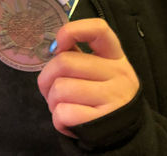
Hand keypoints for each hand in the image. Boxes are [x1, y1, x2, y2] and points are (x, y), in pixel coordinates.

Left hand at [37, 18, 139, 137]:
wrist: (120, 136)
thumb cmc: (97, 97)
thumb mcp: (96, 72)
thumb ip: (77, 56)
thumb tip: (53, 47)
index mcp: (115, 56)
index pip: (99, 29)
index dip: (72, 30)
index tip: (57, 45)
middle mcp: (119, 74)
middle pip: (64, 62)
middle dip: (47, 77)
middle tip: (51, 89)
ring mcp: (114, 98)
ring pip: (60, 89)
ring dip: (52, 100)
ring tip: (63, 106)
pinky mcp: (103, 121)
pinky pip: (63, 113)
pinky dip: (57, 119)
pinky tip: (69, 120)